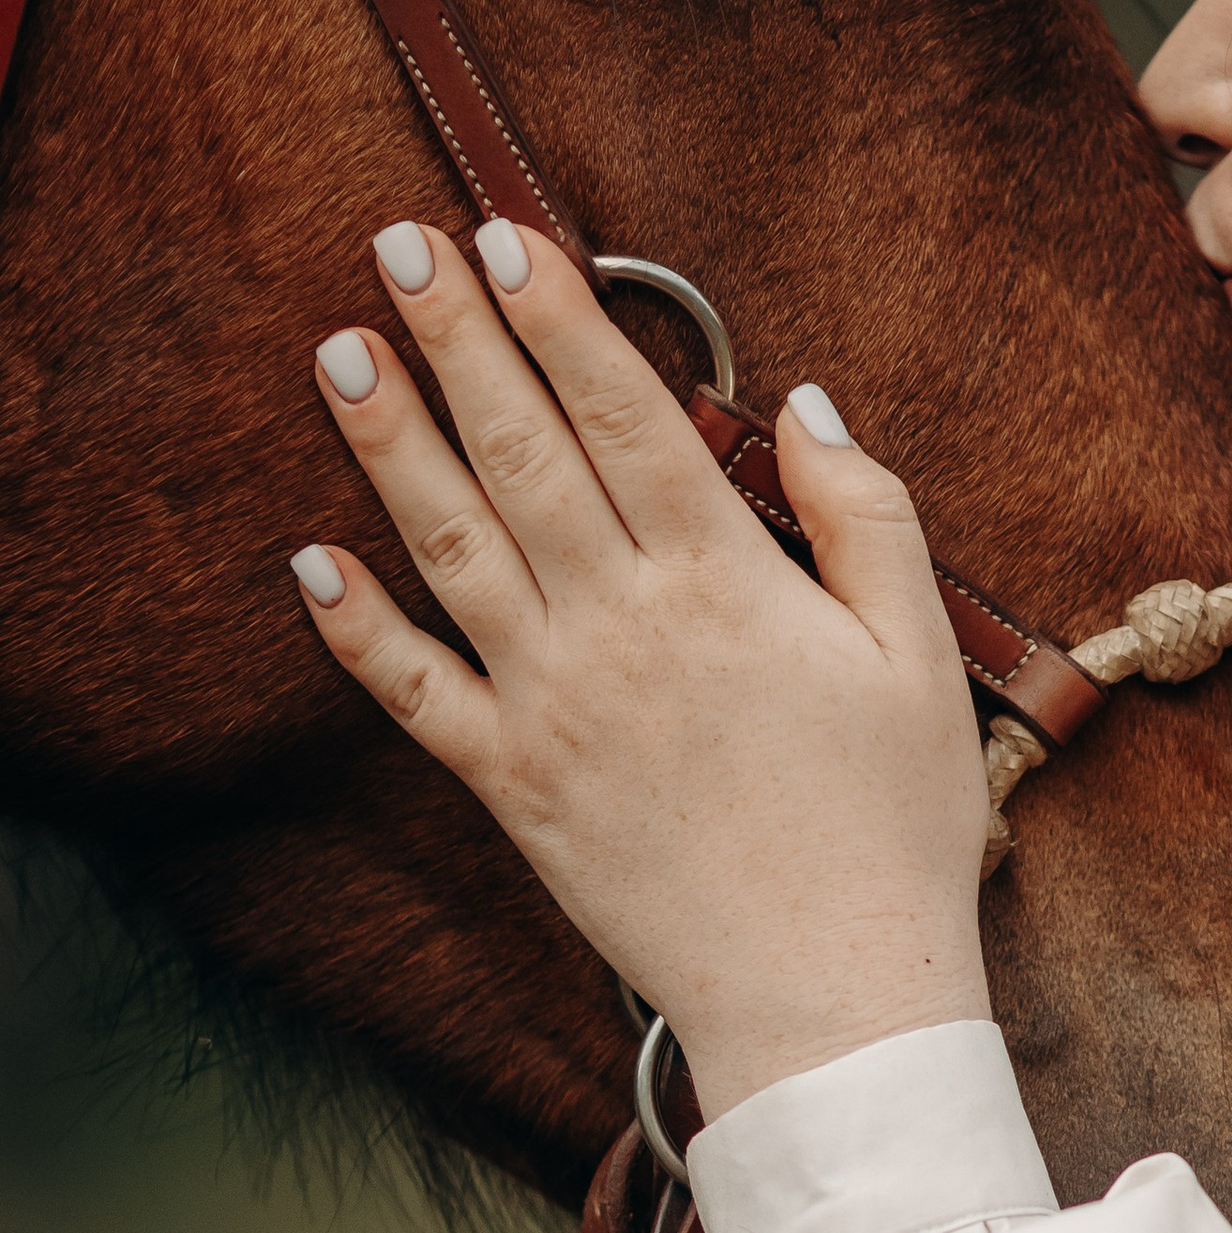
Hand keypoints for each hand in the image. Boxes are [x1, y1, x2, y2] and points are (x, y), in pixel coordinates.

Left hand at [289, 217, 992, 1123]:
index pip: (623, 414)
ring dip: (386, 441)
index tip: (508, 236)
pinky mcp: (514, 785)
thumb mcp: (920, 658)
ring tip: (339, 349)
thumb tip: (807, 407)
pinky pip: (415, 691)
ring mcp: (553, 705)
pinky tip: (311, 560)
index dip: (558, 317)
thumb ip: (868, 519)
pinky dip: (357, 626)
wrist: (831, 995)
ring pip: (448, 544)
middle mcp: (621, 627)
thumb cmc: (892, 829)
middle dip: (455, 338)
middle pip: (520, 450)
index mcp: (724, 584)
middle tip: (400, 244)